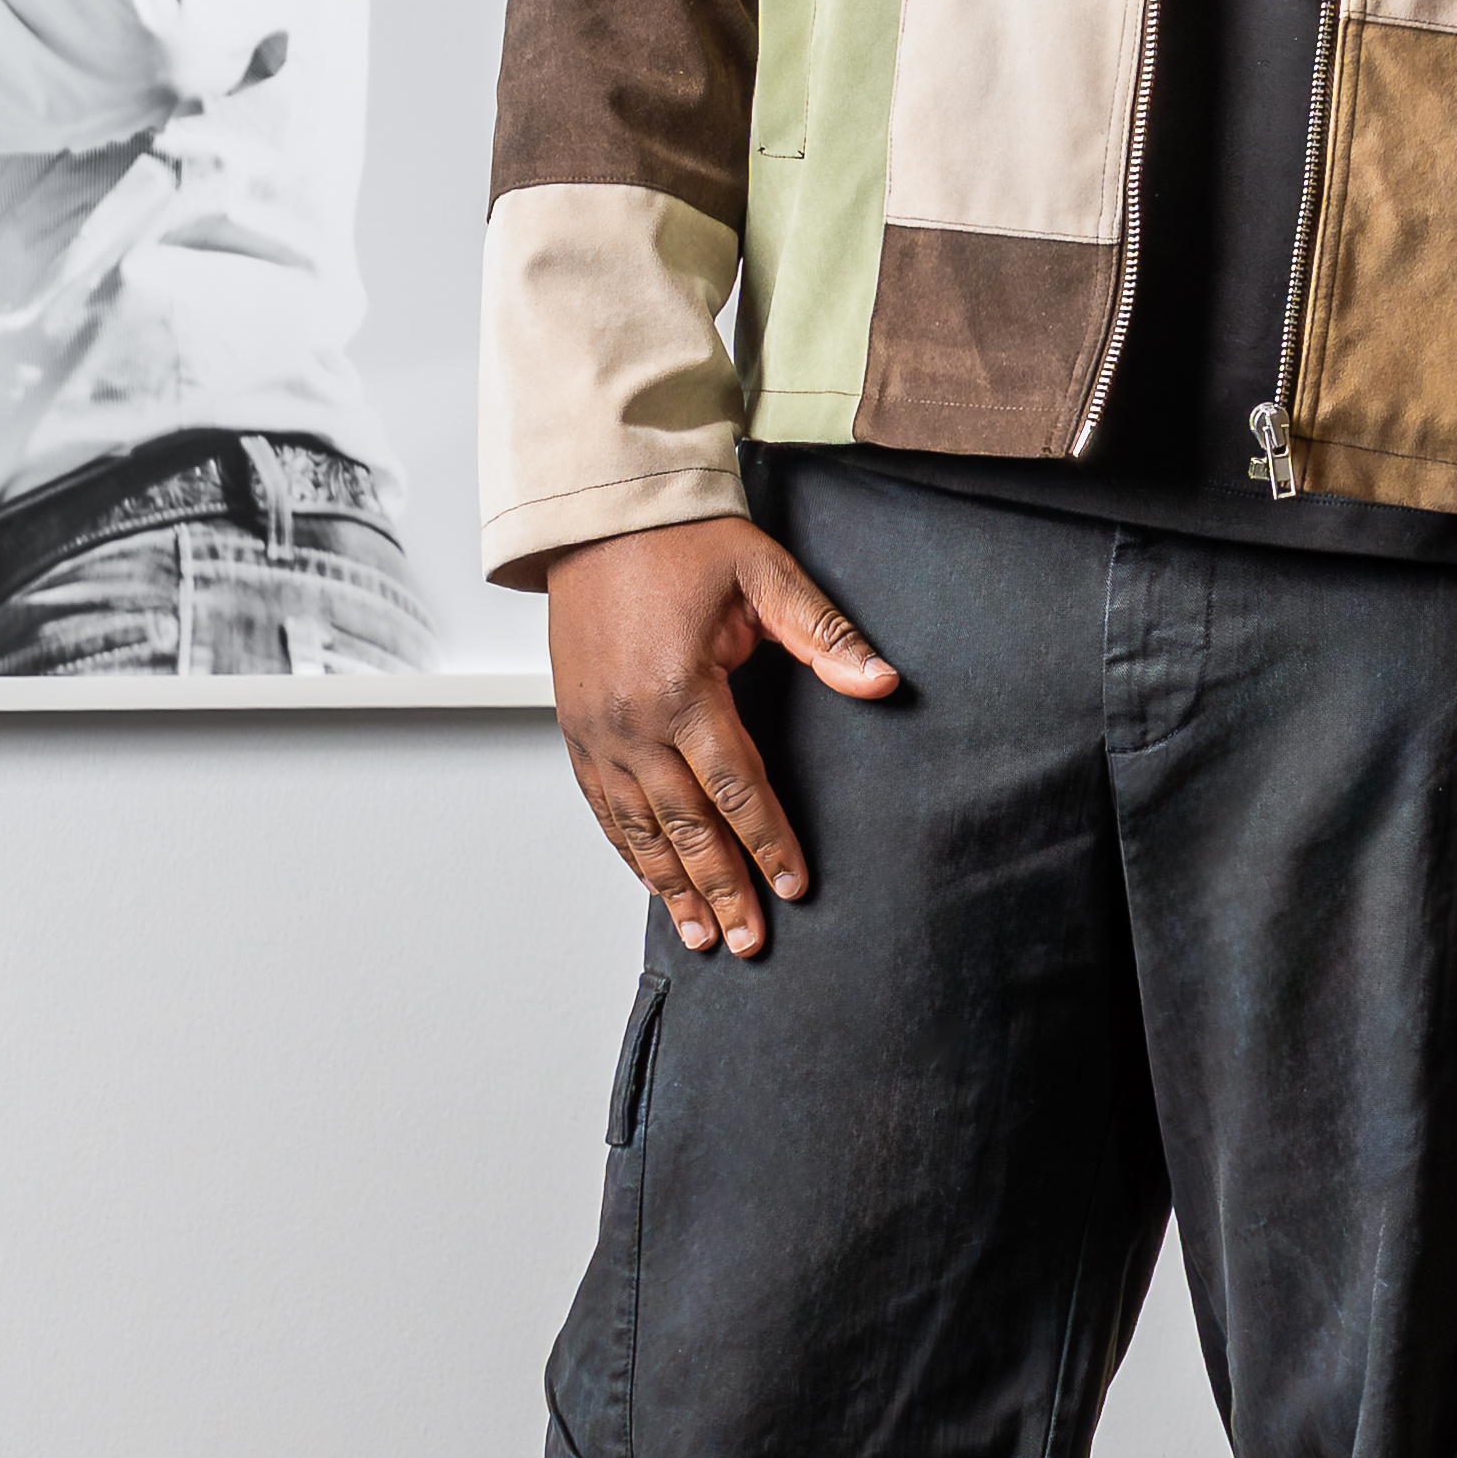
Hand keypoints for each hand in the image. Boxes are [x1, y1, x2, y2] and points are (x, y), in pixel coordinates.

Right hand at [542, 514, 900, 958]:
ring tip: (702, 935)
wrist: (597, 516)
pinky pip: (602, 806)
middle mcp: (632, 721)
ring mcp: (596, 729)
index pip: (737, 788)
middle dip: (723, 888)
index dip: (769, 842)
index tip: (794, 885)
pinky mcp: (575, 726)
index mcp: (683, 688)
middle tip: (750, 941)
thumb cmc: (681, 541)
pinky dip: (628, 851)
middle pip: (685, 826)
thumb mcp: (764, 575)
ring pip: (638, 829)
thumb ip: (822, 636)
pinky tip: (650, 882)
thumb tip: (881, 682)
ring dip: (671, 887)